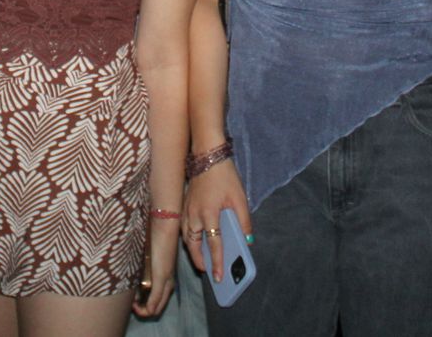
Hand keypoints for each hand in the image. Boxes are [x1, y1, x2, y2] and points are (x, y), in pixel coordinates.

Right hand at [133, 220, 178, 318]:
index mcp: (166, 272)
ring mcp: (166, 279)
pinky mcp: (161, 276)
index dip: (147, 302)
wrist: (165, 221)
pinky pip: (155, 299)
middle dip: (145, 309)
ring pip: (158, 305)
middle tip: (132, 305)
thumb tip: (129, 262)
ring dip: (144, 309)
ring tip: (132, 305)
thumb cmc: (155, 231)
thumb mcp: (148, 249)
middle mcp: (169, 278)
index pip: (160, 296)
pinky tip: (138, 308)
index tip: (134, 298)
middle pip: (160, 304)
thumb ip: (142, 259)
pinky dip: (147, 307)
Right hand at [183, 158, 250, 281]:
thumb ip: (244, 221)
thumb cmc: (225, 176)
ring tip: (201, 260)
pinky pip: (183, 228)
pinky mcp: (184, 205)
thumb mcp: (240, 198)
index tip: (219, 276)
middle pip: (193, 244)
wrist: (207, 155)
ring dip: (192, 250)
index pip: (213, 244)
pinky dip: (188, 238)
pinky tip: (195, 241)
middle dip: (199, 260)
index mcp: (209, 213)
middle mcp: (194, 214)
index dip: (217, 262)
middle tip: (207, 271)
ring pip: (186, 237)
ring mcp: (186, 210)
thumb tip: (247, 240)